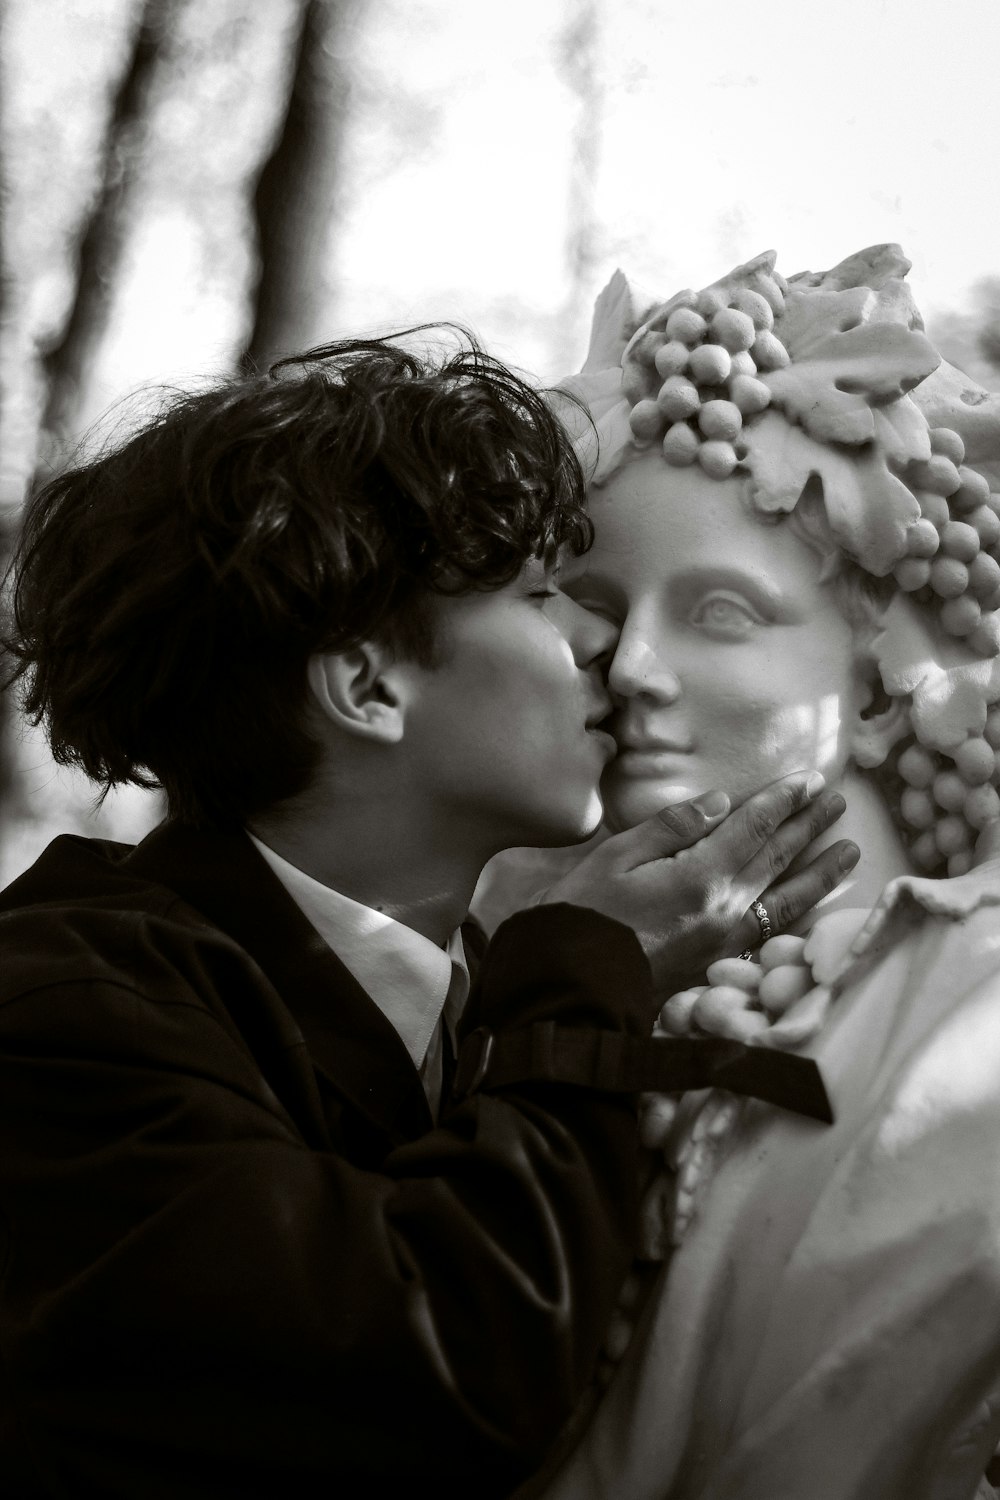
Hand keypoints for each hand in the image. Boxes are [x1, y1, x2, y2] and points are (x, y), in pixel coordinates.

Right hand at [540, 771, 857, 999]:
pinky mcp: (719, 964)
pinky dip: (800, 913)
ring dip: (820, 872)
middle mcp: (724, 910)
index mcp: (700, 877)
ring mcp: (726, 941)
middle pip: (777, 859)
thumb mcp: (615, 856)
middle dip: (810, 826)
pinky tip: (812, 905)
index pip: (753, 828)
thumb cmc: (582, 914)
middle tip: (837, 801)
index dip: (783, 801)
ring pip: (787, 900)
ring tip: (850, 852)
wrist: (572, 986)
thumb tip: (720, 804)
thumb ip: (671, 827)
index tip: (809, 780)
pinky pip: (773, 932)